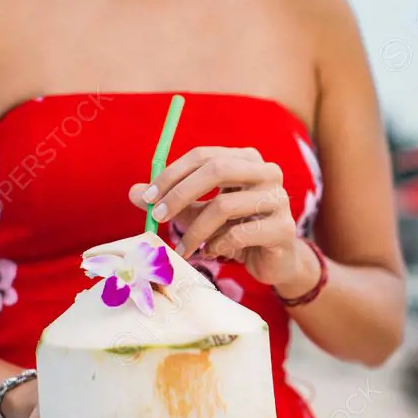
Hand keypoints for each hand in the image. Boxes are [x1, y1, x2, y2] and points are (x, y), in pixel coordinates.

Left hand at [129, 147, 317, 289]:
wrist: (274, 262)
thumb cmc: (235, 232)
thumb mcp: (199, 214)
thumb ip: (171, 201)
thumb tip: (133, 192)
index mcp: (246, 159)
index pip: (204, 155)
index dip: (173, 174)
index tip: (147, 198)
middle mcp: (267, 171)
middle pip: (217, 169)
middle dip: (180, 194)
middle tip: (158, 217)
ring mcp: (279, 198)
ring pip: (225, 205)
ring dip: (196, 230)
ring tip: (184, 248)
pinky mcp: (284, 228)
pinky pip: (239, 234)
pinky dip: (218, 245)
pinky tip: (213, 252)